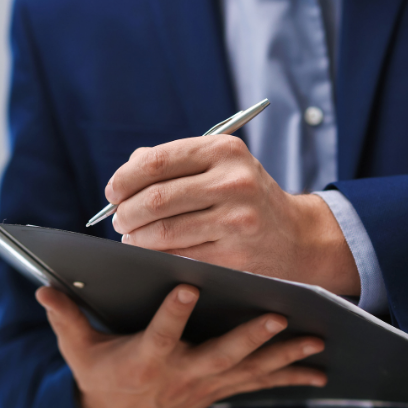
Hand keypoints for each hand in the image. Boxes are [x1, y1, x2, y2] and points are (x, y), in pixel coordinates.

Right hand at [36, 284, 326, 407]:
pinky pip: (259, 384)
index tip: (188, 287)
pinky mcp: (221, 389)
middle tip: (278, 317)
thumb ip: (66, 318)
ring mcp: (206, 385)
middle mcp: (182, 373)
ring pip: (250, 371)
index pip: (160, 333)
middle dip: (250, 338)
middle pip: (220, 356)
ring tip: (317, 342)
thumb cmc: (101, 377)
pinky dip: (290, 378)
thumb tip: (44, 287)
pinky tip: (320, 372)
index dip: (173, 313)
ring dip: (285, 358)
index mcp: (146, 358)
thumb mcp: (79, 351)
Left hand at [107, 136, 359, 296]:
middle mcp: (234, 182)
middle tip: (118, 220)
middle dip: (126, 213)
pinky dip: (155, 256)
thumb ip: (175, 162)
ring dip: (136, 238)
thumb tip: (125, 173)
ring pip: (162, 232)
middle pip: (156, 199)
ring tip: (131, 237)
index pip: (157, 162)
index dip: (125, 179)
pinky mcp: (234, 256)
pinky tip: (151, 253)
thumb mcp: (222, 167)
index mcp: (225, 151)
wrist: (295, 238)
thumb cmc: (245, 198)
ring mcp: (235, 221)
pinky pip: (178, 257)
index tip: (112, 193)